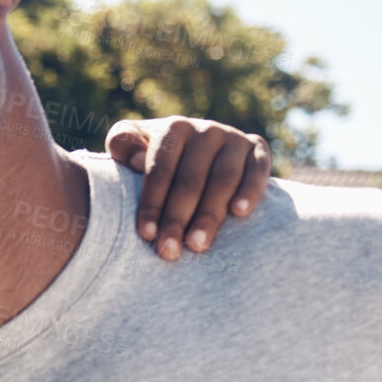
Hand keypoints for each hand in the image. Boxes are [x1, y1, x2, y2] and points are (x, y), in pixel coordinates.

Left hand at [105, 116, 271, 259]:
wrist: (196, 149)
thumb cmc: (154, 158)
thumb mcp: (129, 146)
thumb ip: (123, 145)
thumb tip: (138, 161)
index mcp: (173, 129)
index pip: (160, 169)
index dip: (152, 203)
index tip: (147, 235)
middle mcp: (205, 130)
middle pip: (191, 179)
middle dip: (177, 218)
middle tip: (169, 251)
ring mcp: (233, 138)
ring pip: (223, 178)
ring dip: (210, 214)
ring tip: (197, 245)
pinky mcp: (258, 149)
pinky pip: (258, 169)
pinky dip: (250, 190)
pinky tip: (239, 213)